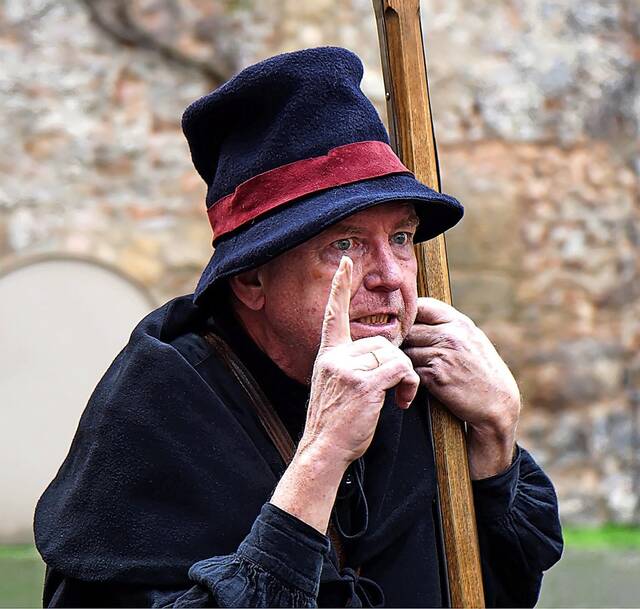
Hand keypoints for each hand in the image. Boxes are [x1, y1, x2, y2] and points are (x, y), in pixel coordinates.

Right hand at [299, 256, 419, 468]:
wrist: (324, 451)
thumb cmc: (336, 424)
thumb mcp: (337, 387)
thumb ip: (354, 366)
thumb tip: (383, 357)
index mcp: (329, 355)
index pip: (333, 314)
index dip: (340, 287)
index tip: (346, 263)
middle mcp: (335, 357)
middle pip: (381, 342)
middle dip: (397, 364)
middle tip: (399, 390)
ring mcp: (347, 369)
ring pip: (393, 355)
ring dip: (405, 377)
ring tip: (399, 398)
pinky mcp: (363, 383)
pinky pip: (399, 369)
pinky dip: (408, 384)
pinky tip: (401, 401)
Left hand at [403, 297, 520, 478]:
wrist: (497, 402)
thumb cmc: (482, 370)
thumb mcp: (471, 339)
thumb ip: (448, 325)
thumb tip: (416, 315)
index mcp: (459, 322)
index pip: (421, 306)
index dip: (408, 315)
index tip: (403, 327)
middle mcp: (451, 335)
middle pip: (409, 329)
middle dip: (402, 339)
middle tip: (399, 349)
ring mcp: (443, 355)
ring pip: (406, 350)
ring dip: (404, 359)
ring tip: (410, 366)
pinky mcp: (436, 375)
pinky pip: (410, 369)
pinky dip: (410, 374)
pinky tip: (418, 379)